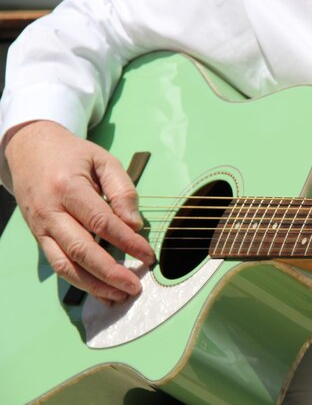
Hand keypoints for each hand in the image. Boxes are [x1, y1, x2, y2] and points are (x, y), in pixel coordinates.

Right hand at [5, 121, 154, 304]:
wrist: (28, 149)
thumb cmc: (71, 155)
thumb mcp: (102, 160)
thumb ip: (122, 190)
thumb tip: (134, 225)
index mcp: (68, 188)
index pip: (101, 222)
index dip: (126, 242)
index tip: (148, 256)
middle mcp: (50, 211)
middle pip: (81, 250)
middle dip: (110, 272)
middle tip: (136, 286)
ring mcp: (41, 228)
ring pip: (65, 265)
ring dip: (94, 285)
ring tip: (121, 296)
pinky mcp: (38, 238)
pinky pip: (58, 265)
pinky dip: (80, 283)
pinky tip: (101, 292)